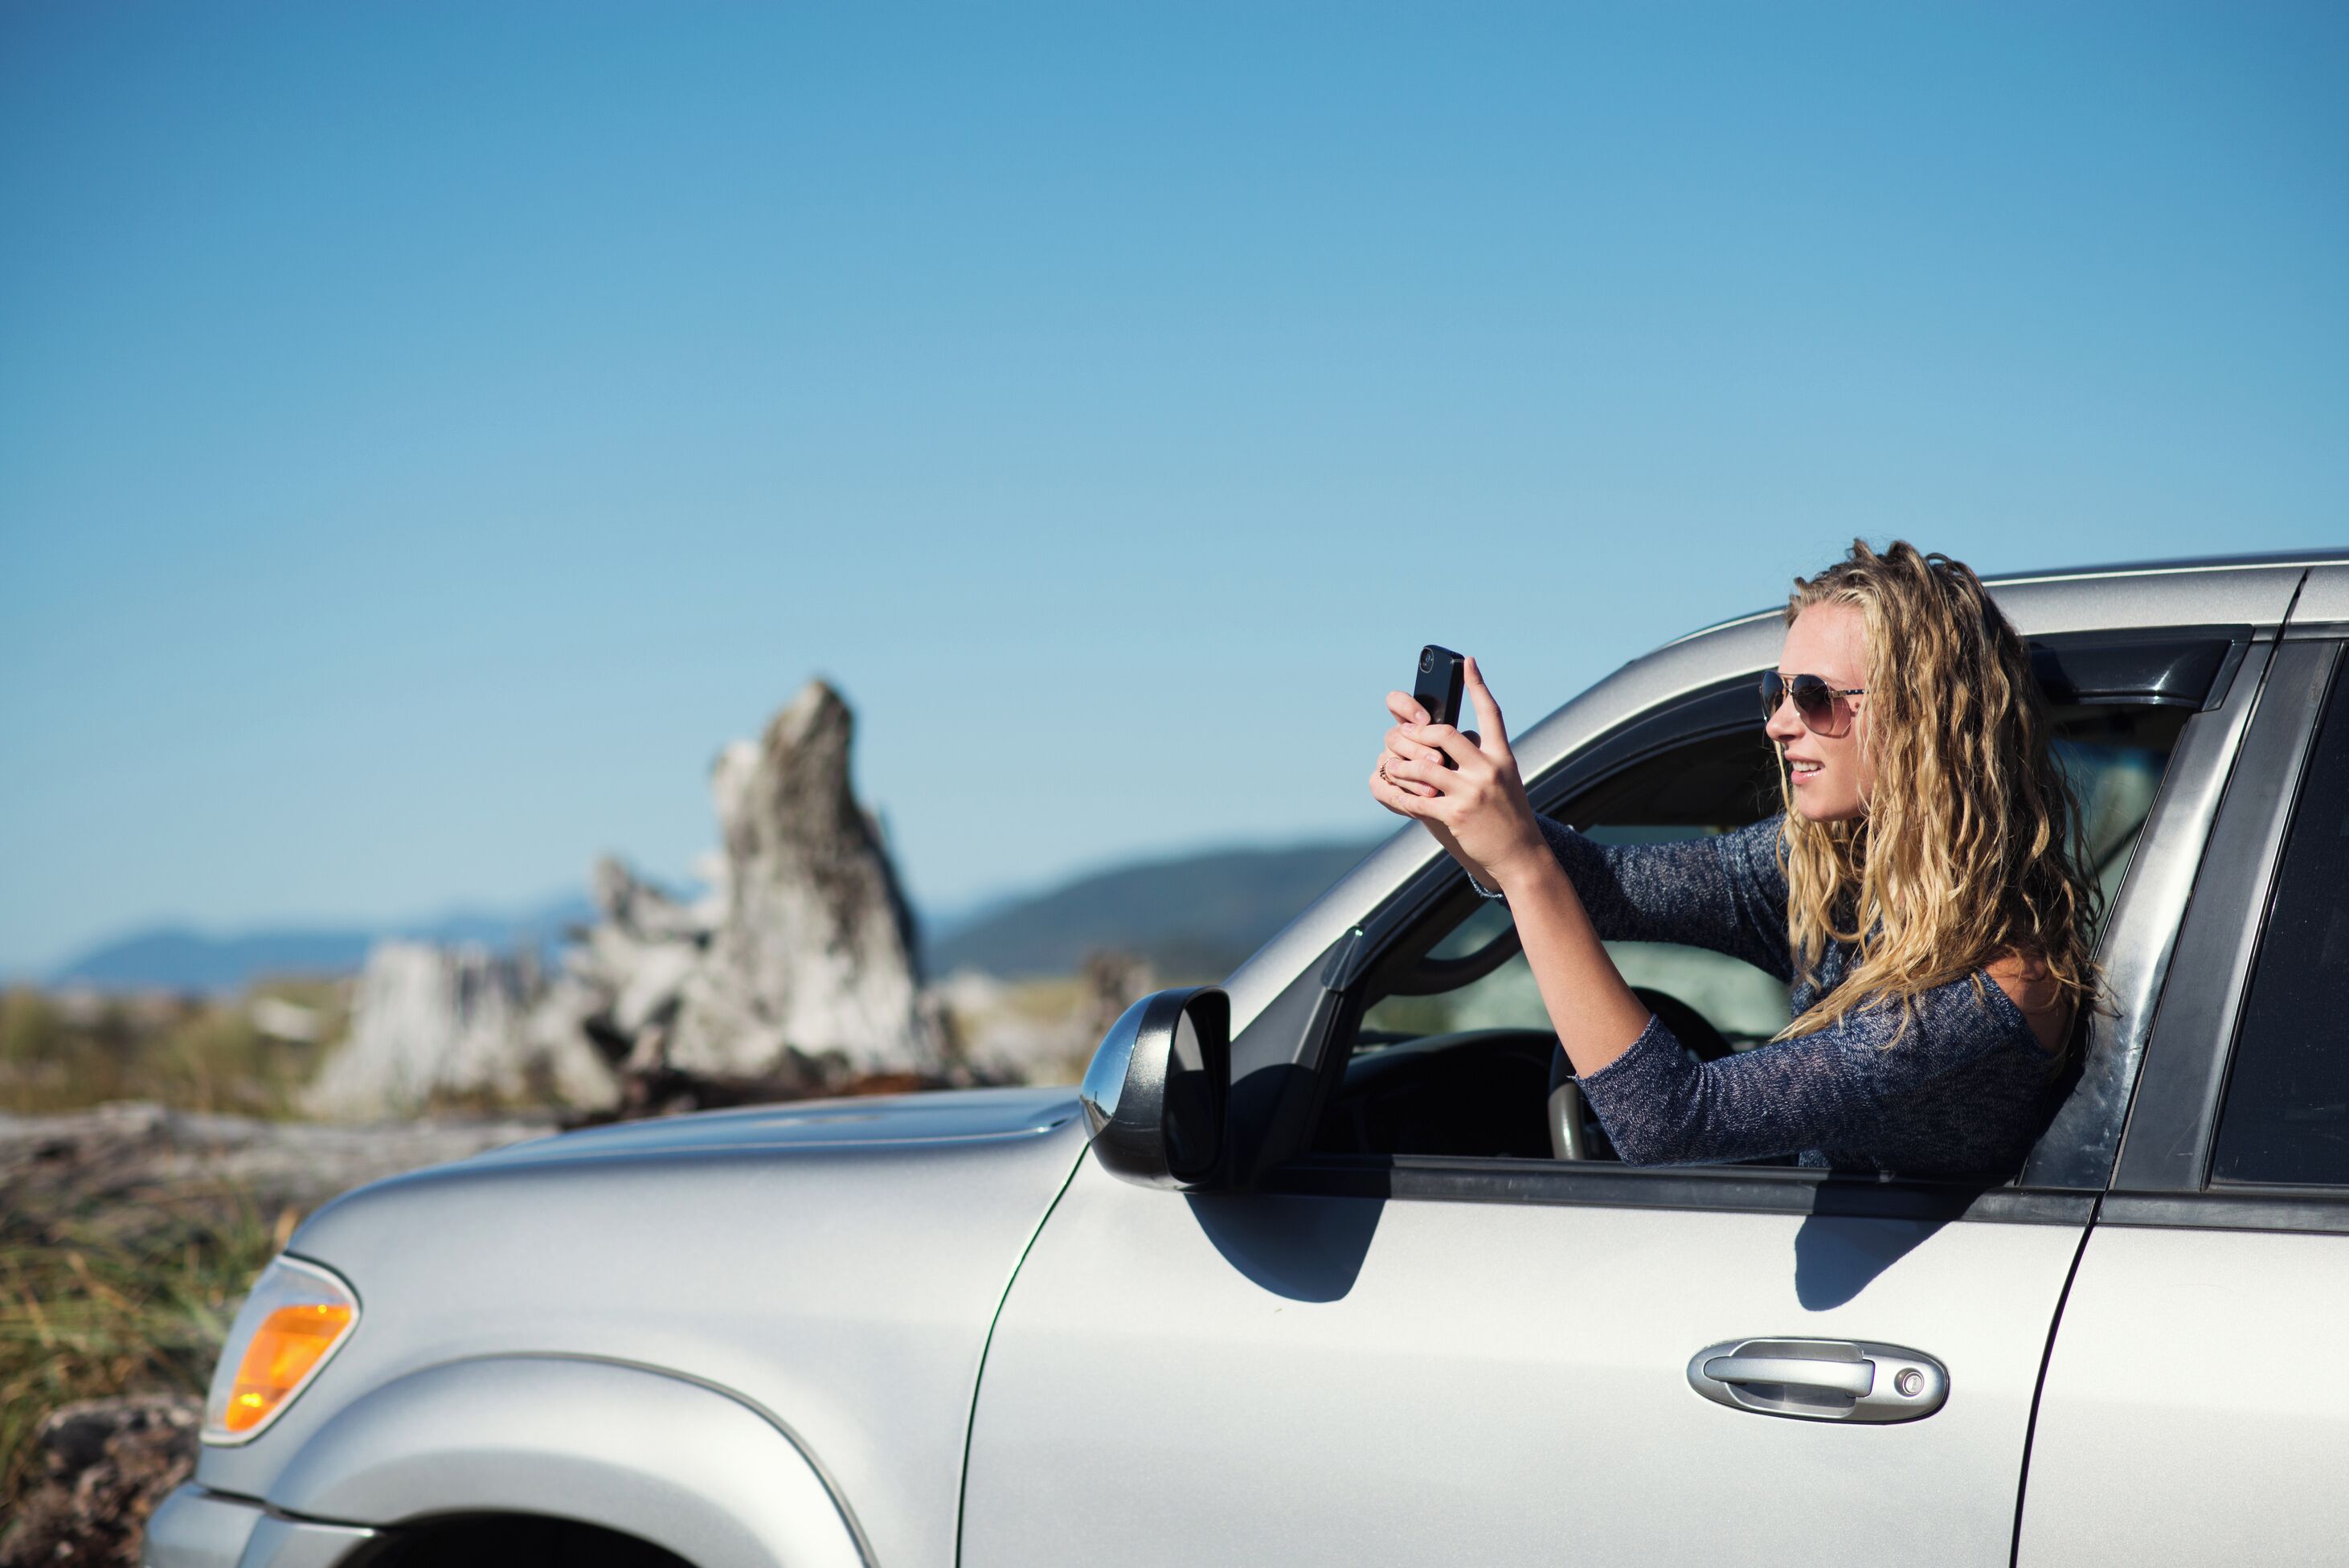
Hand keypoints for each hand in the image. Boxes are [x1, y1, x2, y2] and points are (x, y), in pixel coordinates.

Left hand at [1367, 656, 1547, 887]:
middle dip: (1419, 732)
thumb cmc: (1509, 816)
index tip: (1467, 661)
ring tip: (1392, 766)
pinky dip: (1402, 795)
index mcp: (1502, 756)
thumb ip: (1483, 757)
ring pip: (1425, 766)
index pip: (1491, 713)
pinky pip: (1418, 799)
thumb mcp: (1507, 780)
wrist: (1522, 855)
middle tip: (1405, 735)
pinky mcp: (1456, 815)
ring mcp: (1473, 793)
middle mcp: (1489, 770)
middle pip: (1446, 733)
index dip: (1478, 685)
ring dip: (1402, 765)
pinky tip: (1396, 791)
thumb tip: (1451, 737)